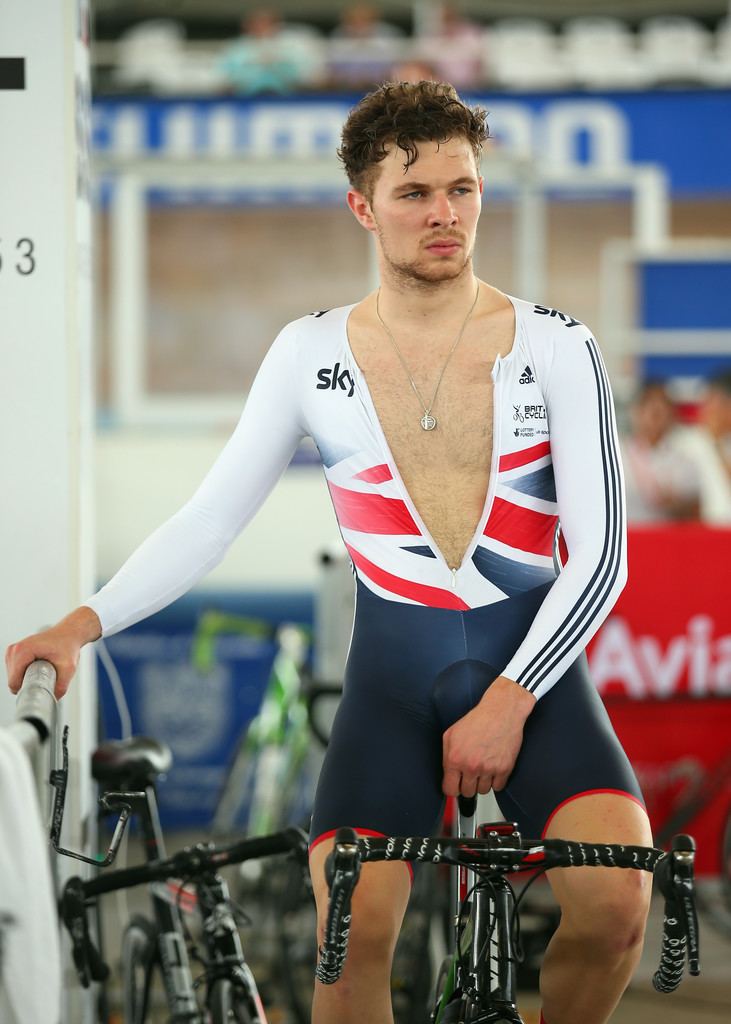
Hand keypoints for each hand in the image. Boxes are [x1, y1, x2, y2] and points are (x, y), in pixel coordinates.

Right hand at [5, 606, 100, 699]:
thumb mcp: (68, 668)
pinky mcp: (14, 653)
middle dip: (28, 684)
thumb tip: (52, 700)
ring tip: (43, 670)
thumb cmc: (67, 645)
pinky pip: (15, 673)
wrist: (68, 633)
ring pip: (13, 678)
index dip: (27, 689)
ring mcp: (12, 651)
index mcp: (22, 651)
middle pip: (13, 681)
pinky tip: (38, 668)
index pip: (14, 682)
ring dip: (27, 679)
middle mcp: (14, 649)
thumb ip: (61, 686)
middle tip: (46, 677)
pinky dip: (25, 674)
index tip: (42, 687)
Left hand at [442, 676, 535, 796]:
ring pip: (483, 791)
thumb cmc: (478, 720)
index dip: (452, 788)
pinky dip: (496, 780)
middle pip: (467, 793)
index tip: (456, 786)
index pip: (450, 790)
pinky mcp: (504, 769)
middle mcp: (471, 766)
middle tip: (471, 772)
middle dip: (468, 784)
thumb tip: (446, 777)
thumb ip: (446, 757)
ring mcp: (488, 769)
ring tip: (483, 766)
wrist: (501, 711)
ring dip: (482, 782)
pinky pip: (498, 787)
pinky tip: (493, 767)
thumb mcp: (451, 734)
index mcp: (455, 758)